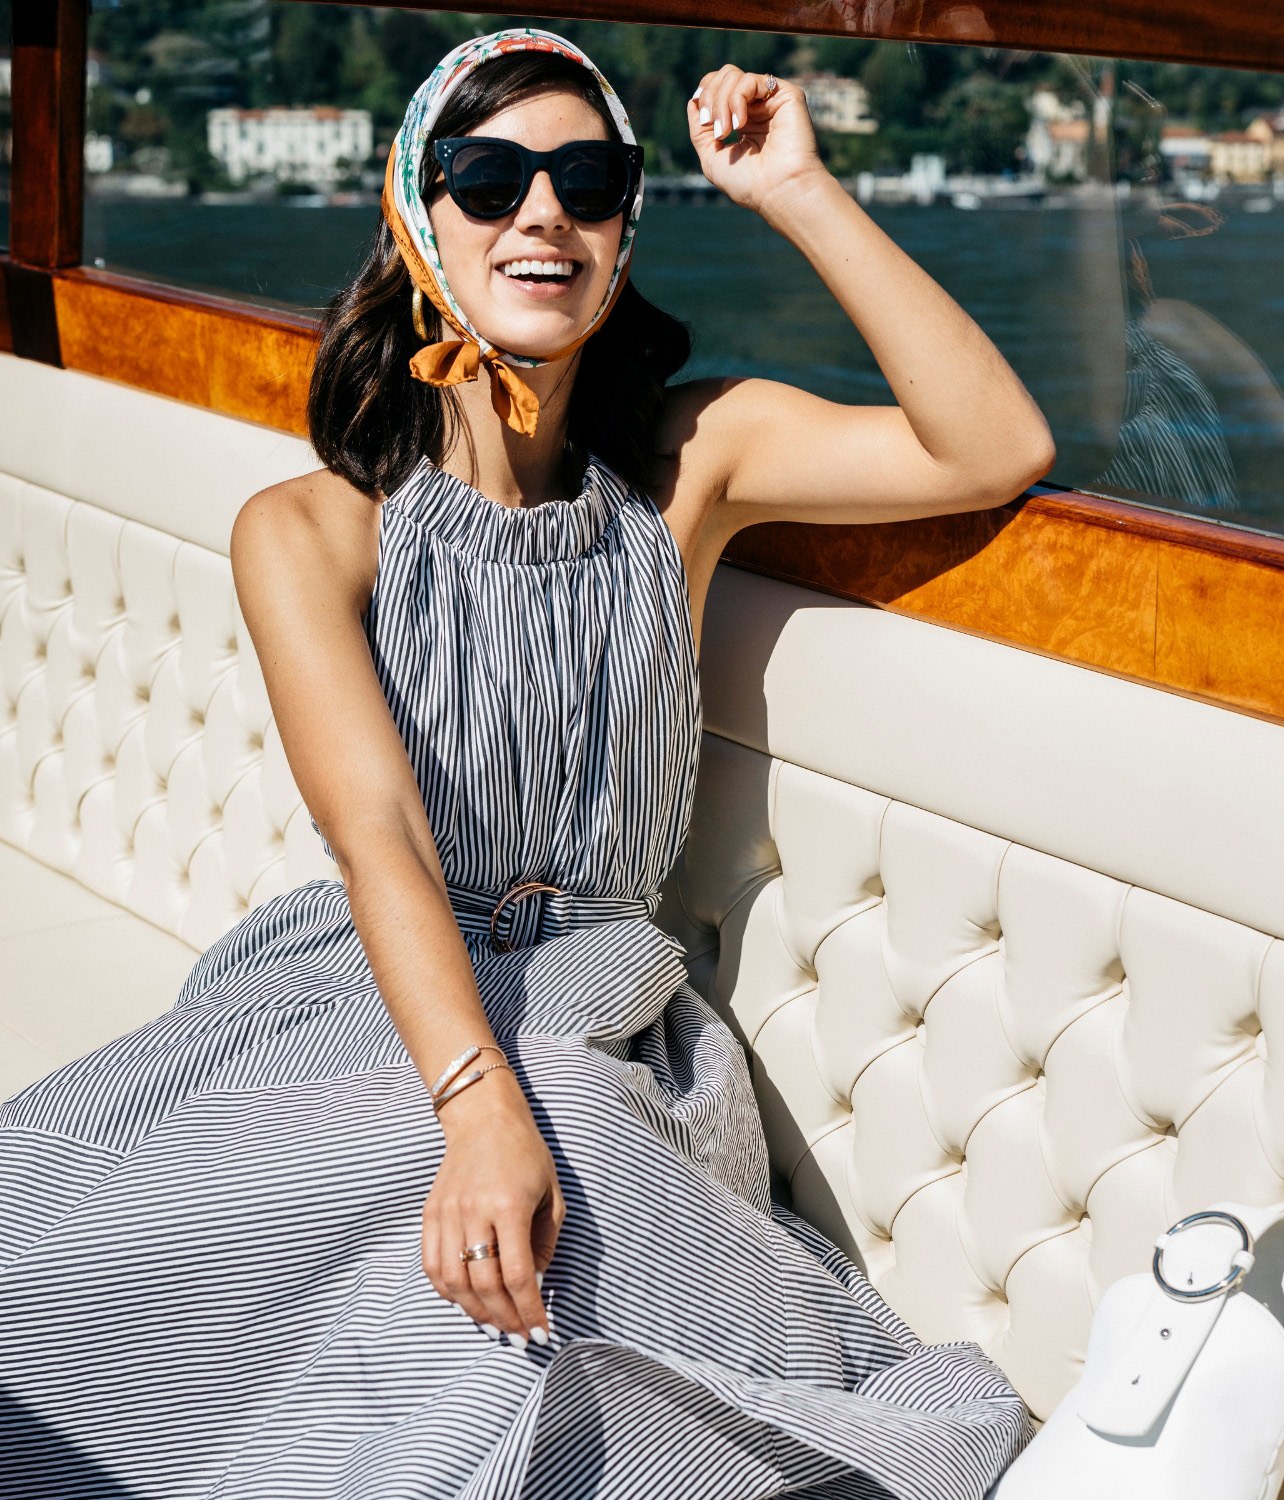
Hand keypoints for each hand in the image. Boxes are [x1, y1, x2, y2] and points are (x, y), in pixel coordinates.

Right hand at [421, 1065, 564, 1346]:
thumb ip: (545, 1241)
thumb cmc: (525, 1153)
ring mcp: (447, 1213)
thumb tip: (534, 1285)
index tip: (541, 1330)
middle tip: (520, 1335)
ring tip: (496, 1323)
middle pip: (484, 1285)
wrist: (483, 1118)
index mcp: (509, 1206)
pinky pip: (432, 1265)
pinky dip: (448, 1291)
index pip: (518, 1275)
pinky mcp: (430, 1213)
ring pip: (454, 1281)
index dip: (530, 1310)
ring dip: (475, 1312)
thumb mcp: (551, 1193)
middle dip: (505, 1318)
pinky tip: (466, 1301)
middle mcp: (474, 1212)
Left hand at [687, 65, 826, 220]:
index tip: (705, 122)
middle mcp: (756, 106)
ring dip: (721, 103)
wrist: (778, 191)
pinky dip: (737, 99)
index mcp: (742, 119)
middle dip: (710, 99)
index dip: (704, 96)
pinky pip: (750, 80)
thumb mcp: (711, 158)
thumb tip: (693, 101)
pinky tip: (741, 124)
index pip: (716, 87)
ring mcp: (770, 99)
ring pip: (732, 75)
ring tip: (728, 131)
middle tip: (717, 129)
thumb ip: (699, 131)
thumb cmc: (749, 184)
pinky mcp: (785, 94)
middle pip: (722, 76)